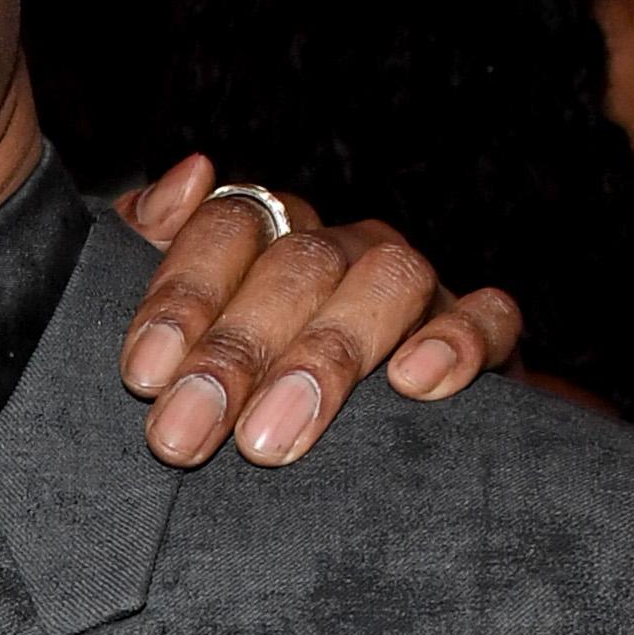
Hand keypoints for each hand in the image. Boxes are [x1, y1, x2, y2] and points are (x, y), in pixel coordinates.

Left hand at [111, 152, 521, 470]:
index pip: (229, 226)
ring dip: (324, 359)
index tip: (145, 374)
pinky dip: (458, 342)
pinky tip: (414, 384)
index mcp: (272, 234)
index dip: (184, 294)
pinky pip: (488, 318)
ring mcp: (418, 288)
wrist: (362, 456)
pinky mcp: (481, 334)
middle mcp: (344, 249)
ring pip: (388, 282)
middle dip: (235, 353)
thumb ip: (153, 252)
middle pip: (299, 265)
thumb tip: (189, 178)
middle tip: (183, 434)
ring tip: (267, 440)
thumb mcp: (178, 326)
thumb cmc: (246, 384)